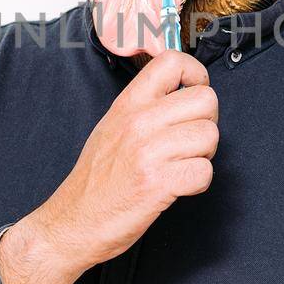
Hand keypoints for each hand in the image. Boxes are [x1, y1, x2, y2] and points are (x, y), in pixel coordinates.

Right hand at [0, 50, 217, 283]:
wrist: (73, 222)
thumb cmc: (96, 181)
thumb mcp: (112, 128)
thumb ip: (146, 107)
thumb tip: (184, 96)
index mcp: (127, 104)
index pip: (173, 61)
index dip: (195, 74)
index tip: (193, 92)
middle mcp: (138, 122)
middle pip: (205, 99)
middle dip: (206, 122)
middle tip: (190, 140)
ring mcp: (148, 152)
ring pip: (210, 135)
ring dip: (203, 155)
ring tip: (180, 165)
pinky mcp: (158, 183)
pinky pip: (204, 172)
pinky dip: (197, 183)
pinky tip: (178, 186)